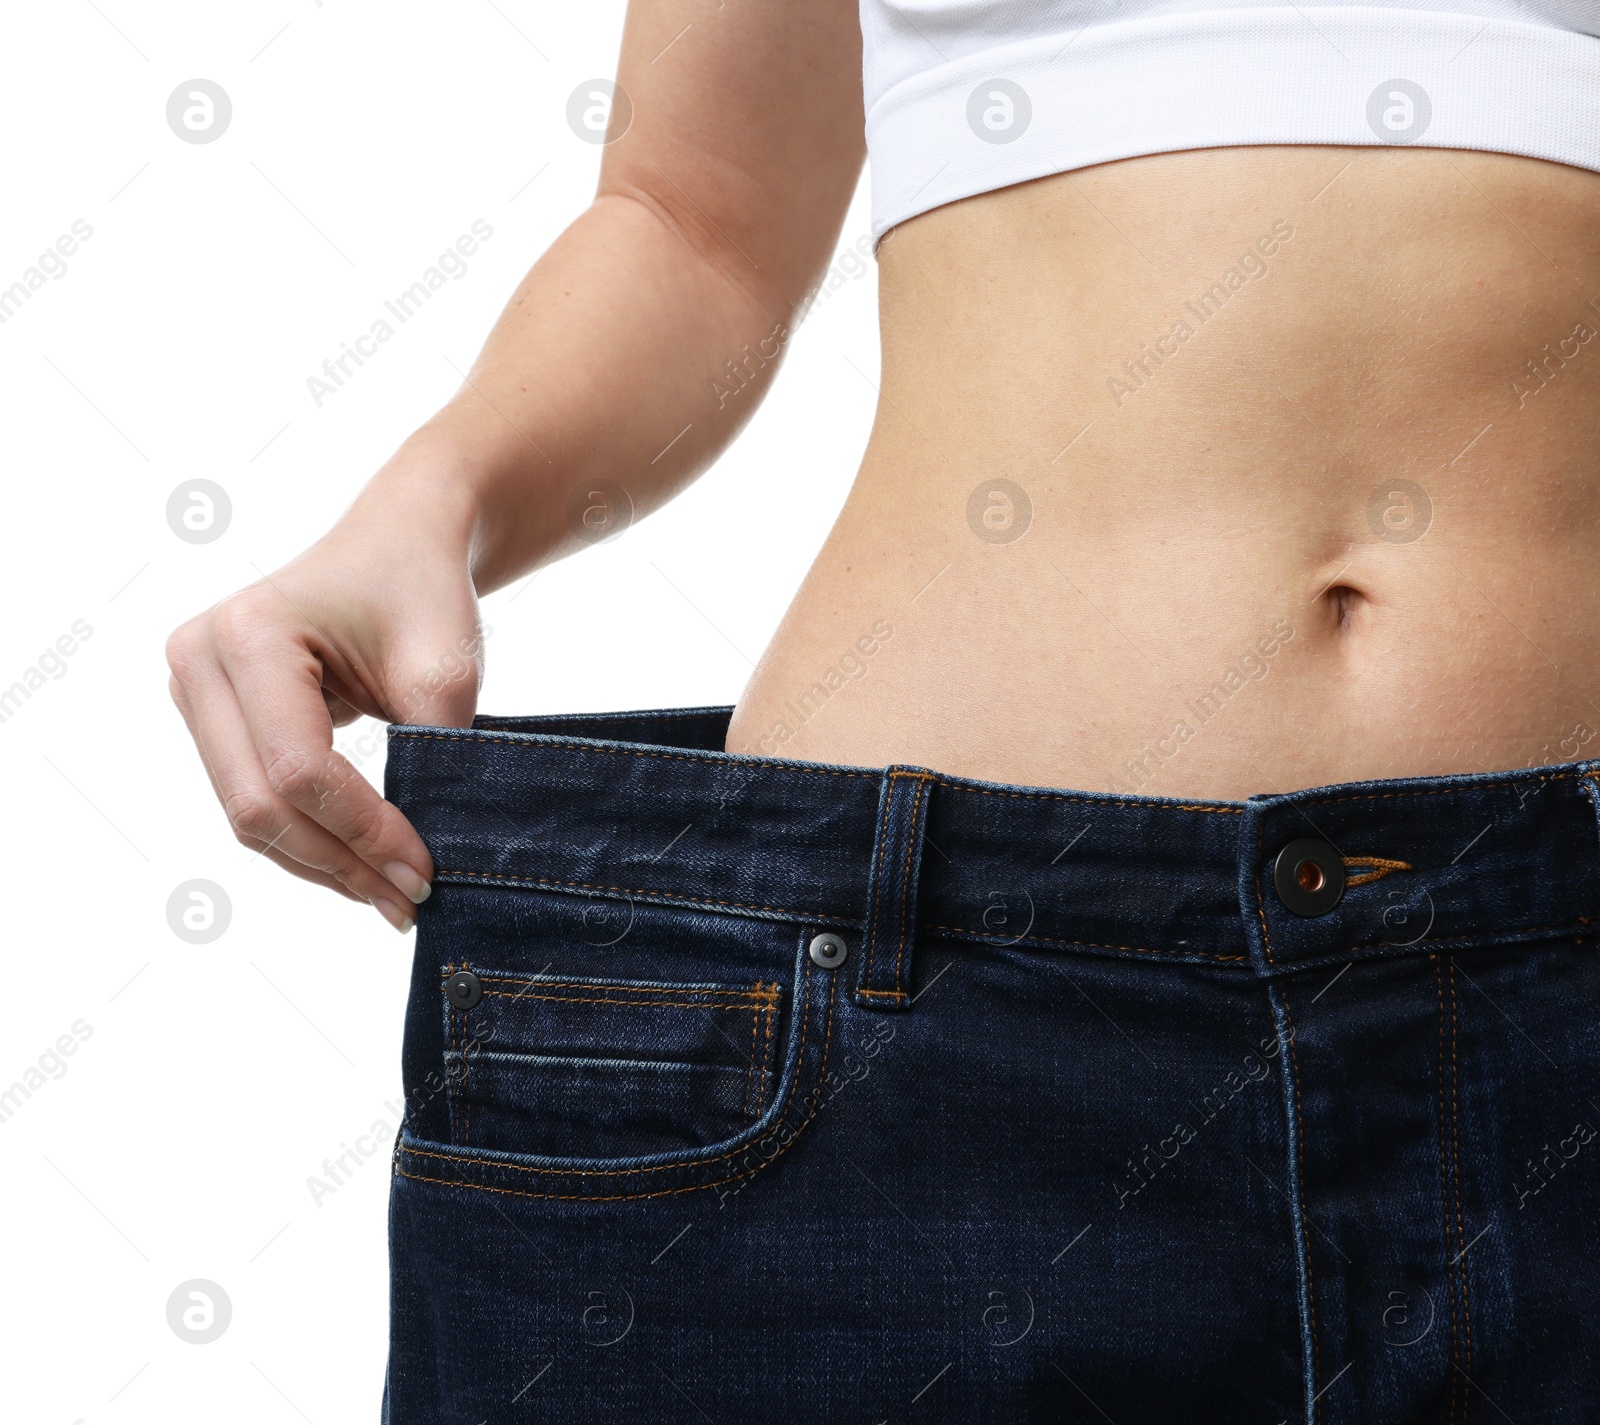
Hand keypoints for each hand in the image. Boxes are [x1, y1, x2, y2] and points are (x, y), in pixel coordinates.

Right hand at [166, 456, 482, 930]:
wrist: (400, 543)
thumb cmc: (423, 591)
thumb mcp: (445, 672)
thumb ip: (432, 761)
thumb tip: (423, 864)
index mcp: (249, 634)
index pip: (299, 769)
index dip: (364, 833)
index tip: (426, 873)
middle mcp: (199, 659)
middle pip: (258, 803)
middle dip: (339, 863)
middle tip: (409, 903)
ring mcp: (193, 689)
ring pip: (248, 814)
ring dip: (322, 864)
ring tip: (391, 895)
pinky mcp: (210, 715)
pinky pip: (252, 797)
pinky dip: (308, 838)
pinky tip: (361, 865)